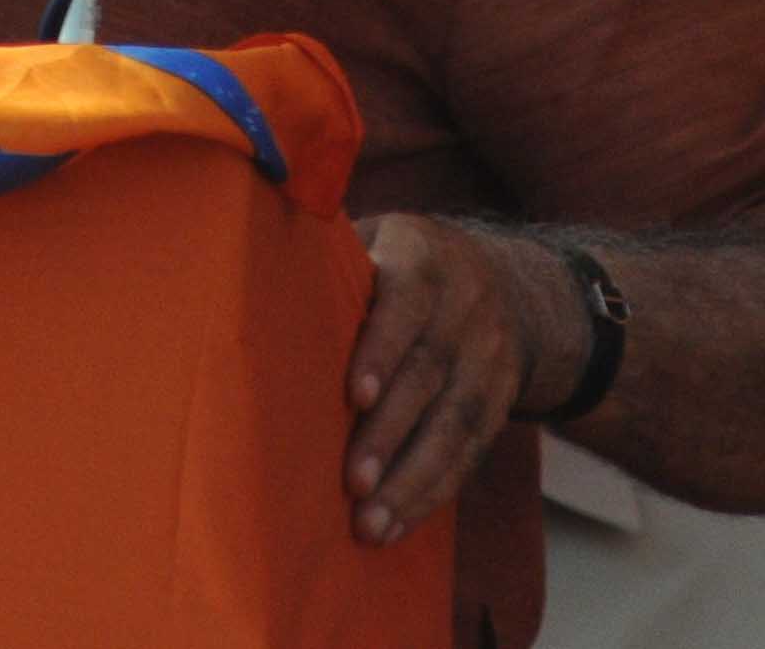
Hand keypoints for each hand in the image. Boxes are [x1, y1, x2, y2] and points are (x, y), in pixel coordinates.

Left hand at [342, 216, 568, 546]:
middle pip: (429, 374)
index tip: (354, 397)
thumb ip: (333, 263)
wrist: (510, 285)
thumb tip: (255, 287)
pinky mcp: (501, 402)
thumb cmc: (403, 266)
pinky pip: (471, 452)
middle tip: (351, 484)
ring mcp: (490, 358)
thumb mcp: (377, 239)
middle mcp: (466, 307)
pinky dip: (433, 492)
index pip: (406, 303)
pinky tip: (398, 524)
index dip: (381, 350)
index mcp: (424, 260)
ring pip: (455, 424)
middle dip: (389, 433)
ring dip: (412, 480)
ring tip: (371, 525)